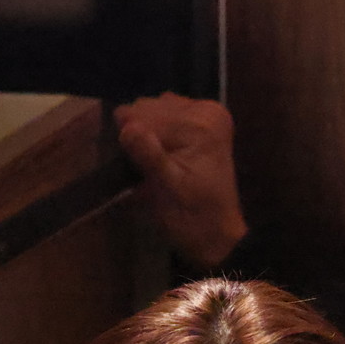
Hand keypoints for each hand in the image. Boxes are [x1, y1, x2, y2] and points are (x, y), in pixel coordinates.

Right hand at [113, 92, 246, 269]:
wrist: (217, 235)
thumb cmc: (192, 216)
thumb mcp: (167, 190)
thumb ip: (150, 155)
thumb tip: (128, 127)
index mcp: (201, 122)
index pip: (142, 113)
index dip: (132, 140)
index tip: (137, 166)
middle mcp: (205, 110)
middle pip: (146, 107)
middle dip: (140, 136)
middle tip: (145, 167)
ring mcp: (203, 114)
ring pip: (151, 110)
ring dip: (146, 135)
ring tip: (154, 163)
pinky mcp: (199, 123)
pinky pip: (162, 115)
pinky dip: (155, 134)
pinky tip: (160, 155)